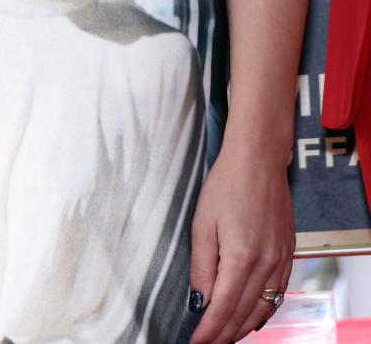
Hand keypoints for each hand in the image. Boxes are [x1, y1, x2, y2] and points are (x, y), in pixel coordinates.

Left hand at [189, 138, 294, 342]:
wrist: (258, 159)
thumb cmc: (226, 184)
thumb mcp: (203, 223)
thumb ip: (202, 266)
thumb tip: (200, 301)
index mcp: (241, 256)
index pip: (223, 308)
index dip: (208, 330)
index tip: (195, 342)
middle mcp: (266, 264)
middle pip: (244, 313)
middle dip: (224, 334)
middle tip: (207, 343)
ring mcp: (281, 260)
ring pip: (263, 309)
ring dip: (243, 326)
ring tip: (225, 335)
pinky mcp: (288, 254)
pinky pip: (278, 294)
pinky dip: (264, 311)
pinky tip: (251, 317)